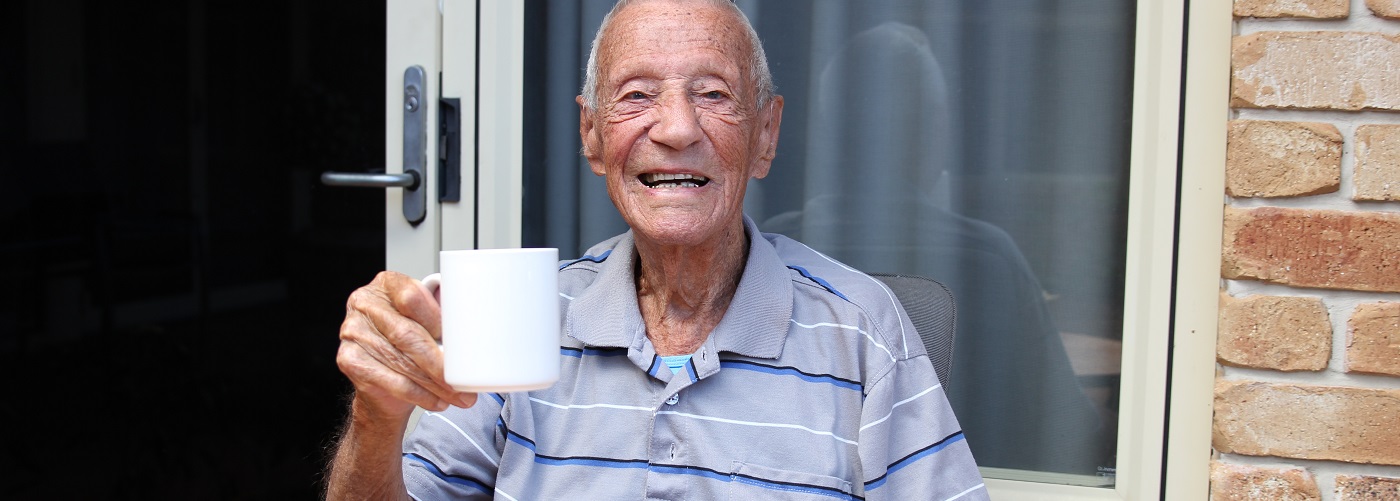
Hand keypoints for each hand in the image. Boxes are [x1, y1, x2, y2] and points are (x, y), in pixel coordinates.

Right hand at [336, 271, 476, 423]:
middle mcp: (365, 303)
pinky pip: (390, 380)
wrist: (383, 377)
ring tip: (457, 395)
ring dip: (433, 384)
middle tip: (463, 382)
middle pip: (406, 334)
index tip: (460, 343)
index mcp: (387, 284)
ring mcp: (352, 330)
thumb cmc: (410, 342)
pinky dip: (418, 394)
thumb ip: (444, 318)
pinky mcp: (348, 359)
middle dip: (439, 362)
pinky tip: (436, 401)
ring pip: (401, 361)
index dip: (437, 320)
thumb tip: (478, 331)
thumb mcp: (427, 322)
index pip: (412, 297)